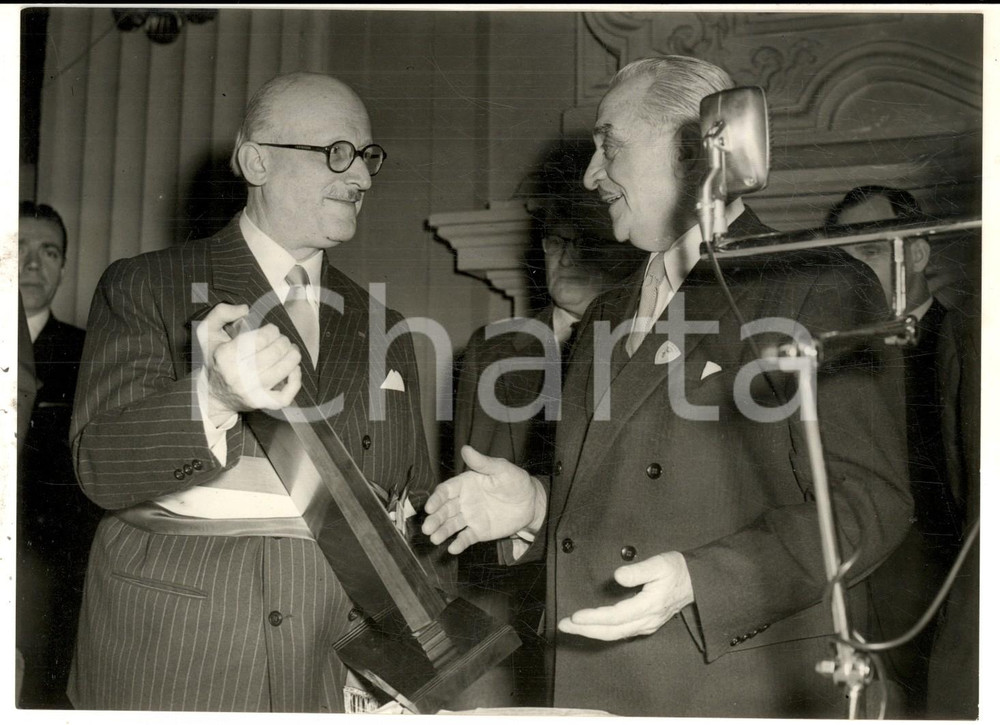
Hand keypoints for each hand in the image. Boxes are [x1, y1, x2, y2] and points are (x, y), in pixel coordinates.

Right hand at [196, 303, 301, 422]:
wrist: (213, 395)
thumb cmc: (215, 360)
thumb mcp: (207, 332)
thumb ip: (221, 312)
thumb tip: (245, 308)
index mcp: (226, 356)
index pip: (261, 338)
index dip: (272, 331)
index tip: (272, 331)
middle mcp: (239, 375)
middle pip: (276, 351)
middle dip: (284, 341)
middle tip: (282, 341)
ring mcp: (252, 392)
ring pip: (285, 368)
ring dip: (293, 355)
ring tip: (291, 351)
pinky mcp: (262, 404)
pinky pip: (287, 393)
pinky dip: (296, 379)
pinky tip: (293, 370)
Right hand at [422, 445, 544, 554]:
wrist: (531, 503)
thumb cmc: (515, 481)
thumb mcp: (501, 469)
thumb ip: (482, 463)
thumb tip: (466, 448)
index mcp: (465, 484)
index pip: (446, 491)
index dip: (436, 499)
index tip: (430, 507)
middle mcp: (464, 501)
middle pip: (445, 510)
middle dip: (435, 519)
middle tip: (427, 528)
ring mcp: (470, 517)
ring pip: (452, 525)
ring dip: (442, 532)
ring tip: (435, 539)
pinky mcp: (478, 531)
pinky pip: (466, 538)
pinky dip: (459, 543)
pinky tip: (453, 549)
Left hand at [557, 551, 693, 640]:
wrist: (697, 582)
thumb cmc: (677, 570)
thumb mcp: (660, 564)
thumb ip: (639, 571)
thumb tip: (617, 576)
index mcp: (648, 606)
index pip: (615, 617)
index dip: (593, 618)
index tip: (574, 616)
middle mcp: (646, 621)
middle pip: (611, 631)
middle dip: (585, 630)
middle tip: (563, 625)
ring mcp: (646, 625)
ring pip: (615, 634)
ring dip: (592, 632)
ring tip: (572, 626)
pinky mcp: (646, 624)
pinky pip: (621, 633)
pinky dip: (603, 632)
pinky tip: (592, 627)